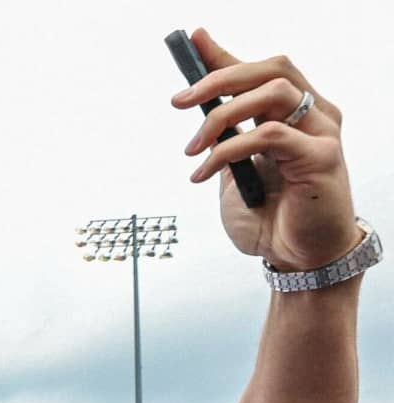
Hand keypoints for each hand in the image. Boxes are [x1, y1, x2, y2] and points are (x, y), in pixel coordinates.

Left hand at [173, 29, 358, 271]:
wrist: (297, 259)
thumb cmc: (271, 217)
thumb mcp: (232, 170)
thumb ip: (222, 136)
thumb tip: (196, 104)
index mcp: (295, 114)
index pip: (261, 70)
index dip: (226, 54)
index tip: (192, 41)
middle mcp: (315, 115)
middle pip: (272, 69)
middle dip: (220, 77)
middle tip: (180, 100)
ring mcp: (322, 134)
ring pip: (275, 93)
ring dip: (222, 116)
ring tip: (192, 149)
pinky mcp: (321, 159)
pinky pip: (271, 135)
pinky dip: (229, 149)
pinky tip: (204, 172)